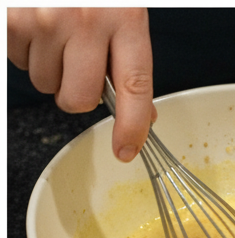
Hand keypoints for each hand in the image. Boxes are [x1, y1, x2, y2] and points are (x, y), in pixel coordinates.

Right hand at [7, 7, 155, 161]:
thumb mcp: (123, 13)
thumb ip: (131, 63)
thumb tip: (143, 116)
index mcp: (125, 19)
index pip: (135, 89)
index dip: (132, 128)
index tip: (126, 150)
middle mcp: (86, 21)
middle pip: (79, 99)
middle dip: (75, 93)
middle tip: (75, 66)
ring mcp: (45, 19)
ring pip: (45, 83)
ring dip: (48, 67)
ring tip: (54, 33)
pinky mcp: (12, 19)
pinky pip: (18, 62)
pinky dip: (24, 49)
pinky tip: (34, 24)